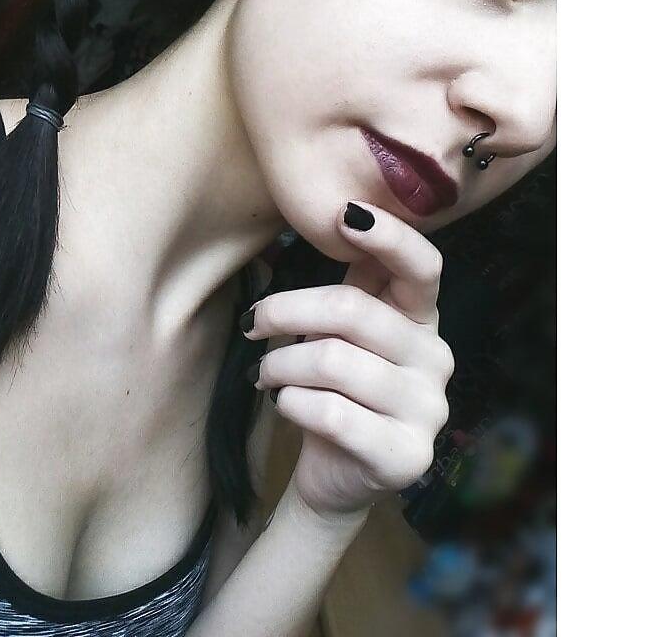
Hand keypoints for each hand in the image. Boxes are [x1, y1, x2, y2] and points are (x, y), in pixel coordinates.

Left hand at [242, 200, 453, 519]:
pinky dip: (291, 403)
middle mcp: (437, 358)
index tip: (345, 215)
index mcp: (422, 319)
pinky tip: (285, 405)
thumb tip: (335, 221)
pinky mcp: (406, 455)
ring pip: (332, 361)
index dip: (390, 237)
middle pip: (352, 311)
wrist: (336, 474)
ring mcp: (428, 409)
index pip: (423, 267)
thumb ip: (347, 290)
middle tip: (251, 325)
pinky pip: (330, 412)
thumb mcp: (340, 335)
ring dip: (279, 365)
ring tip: (265, 374)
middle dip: (285, 311)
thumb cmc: (333, 390)